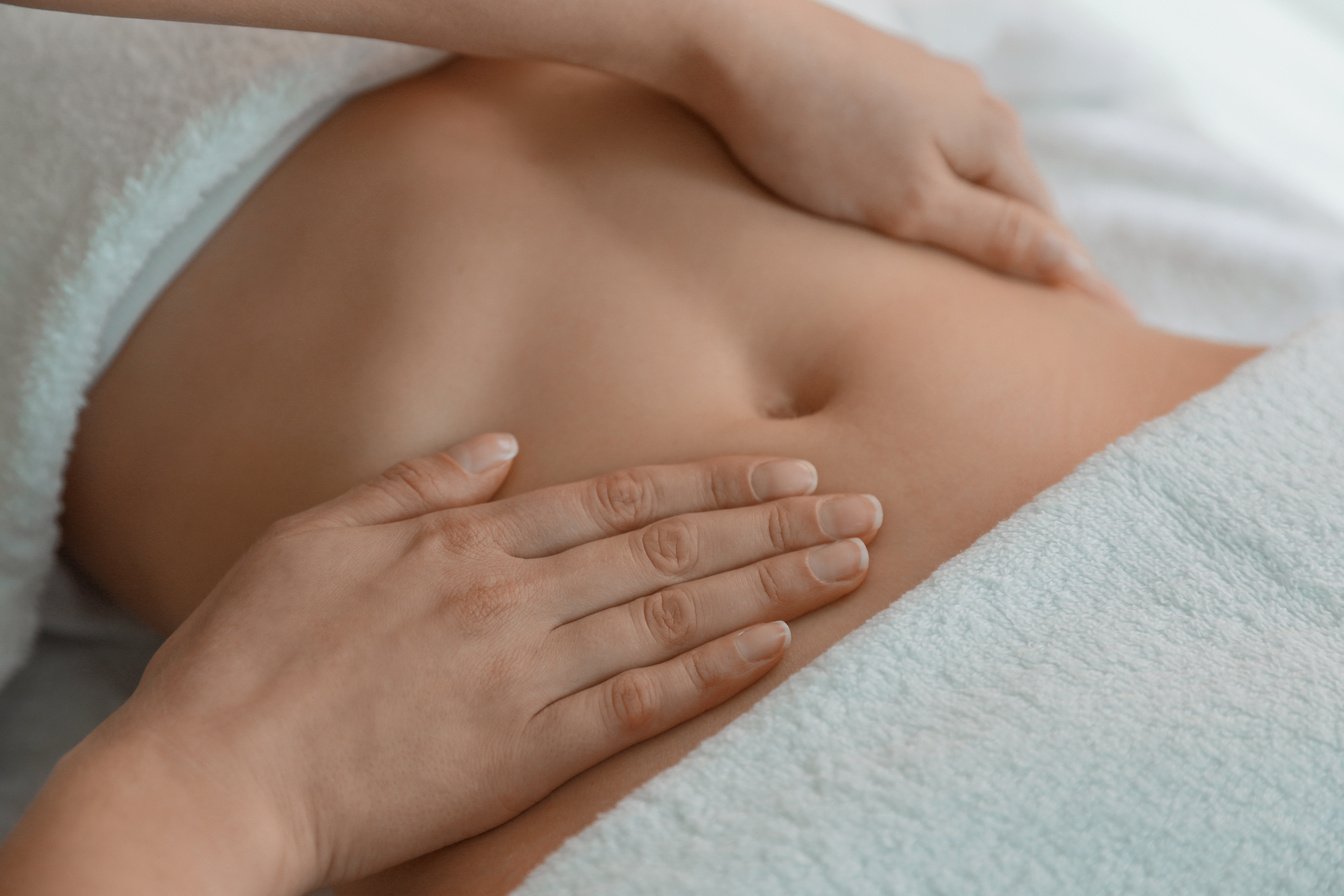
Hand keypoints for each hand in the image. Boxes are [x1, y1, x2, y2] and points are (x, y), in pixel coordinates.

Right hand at [3, 434, 880, 894]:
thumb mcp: (315, 534)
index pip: (621, 499)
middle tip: (860, 508)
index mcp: (466, 541)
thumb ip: (417, 484)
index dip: (713, 483)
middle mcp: (514, 596)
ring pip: (677, 615)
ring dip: (771, 584)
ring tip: (847, 563)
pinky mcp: (526, 751)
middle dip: (773, 524)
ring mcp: (526, 674)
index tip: (788, 470)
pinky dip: (713, 672)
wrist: (212, 779)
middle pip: (672, 549)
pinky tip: (776, 645)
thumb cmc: (248, 654)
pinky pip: (640, 704)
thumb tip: (502, 445)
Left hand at [677, 0, 1123, 306]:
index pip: (1049, 230)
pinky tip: (910, 215)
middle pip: (1015, 200)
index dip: (1063, 285)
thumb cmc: (814, 132)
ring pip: (970, 175)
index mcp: (994, 137)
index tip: (1087, 334)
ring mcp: (930, 90)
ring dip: (975, 224)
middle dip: (1021, 256)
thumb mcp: (909, 203)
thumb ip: (992, 236)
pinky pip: (930, 153)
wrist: (736, 42)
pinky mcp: (887, 86)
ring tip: (970, 282)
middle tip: (1027, 326)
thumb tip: (1078, 267)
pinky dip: (932, 193)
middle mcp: (977, 104)